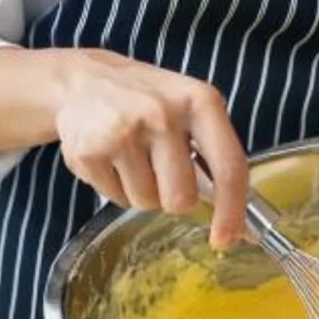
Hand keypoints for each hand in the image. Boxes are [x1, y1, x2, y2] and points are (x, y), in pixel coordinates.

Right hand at [52, 49, 247, 246]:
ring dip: (141, 191)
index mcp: (200, 101)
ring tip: (131, 156)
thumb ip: (214, 153)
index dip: (231, 211)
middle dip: (172, 196)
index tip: (227, 237)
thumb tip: (237, 222)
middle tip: (160, 168)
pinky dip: (115, 188)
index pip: (229, 167)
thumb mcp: (189, 107)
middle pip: (182, 199)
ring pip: (147, 203)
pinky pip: (115, 200)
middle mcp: (163, 114)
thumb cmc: (146, 100)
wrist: (81, 80)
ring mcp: (124, 132)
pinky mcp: (90, 151)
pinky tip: (110, 157)